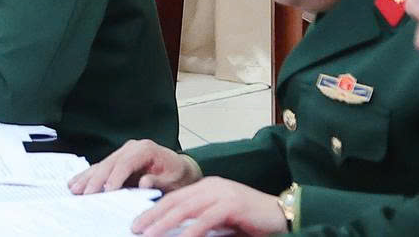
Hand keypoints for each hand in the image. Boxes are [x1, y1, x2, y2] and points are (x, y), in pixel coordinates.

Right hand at [71, 139, 198, 194]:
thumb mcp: (174, 180)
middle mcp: (132, 147)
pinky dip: (90, 175)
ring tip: (74, 188)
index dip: (114, 177)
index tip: (106, 191)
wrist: (181, 169)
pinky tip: (77, 181)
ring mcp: (124, 151)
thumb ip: (159, 181)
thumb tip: (143, 182)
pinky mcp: (119, 159)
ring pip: (102, 164)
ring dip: (87, 177)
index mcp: (146, 149)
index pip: (125, 163)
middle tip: (84, 193)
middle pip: (109, 163)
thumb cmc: (178, 175)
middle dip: (95, 179)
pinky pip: (102, 167)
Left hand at [133, 179, 288, 236]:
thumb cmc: (252, 219)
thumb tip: (177, 231)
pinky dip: (192, 230)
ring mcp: (221, 194)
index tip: (138, 222)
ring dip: (165, 223)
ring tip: (149, 234)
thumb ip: (202, 219)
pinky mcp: (232, 205)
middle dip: (152, 216)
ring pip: (185, 209)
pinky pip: (206, 219)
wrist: (282, 214)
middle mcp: (211, 187)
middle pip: (174, 202)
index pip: (174, 198)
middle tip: (136, 228)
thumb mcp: (222, 216)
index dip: (154, 210)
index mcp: (206, 187)